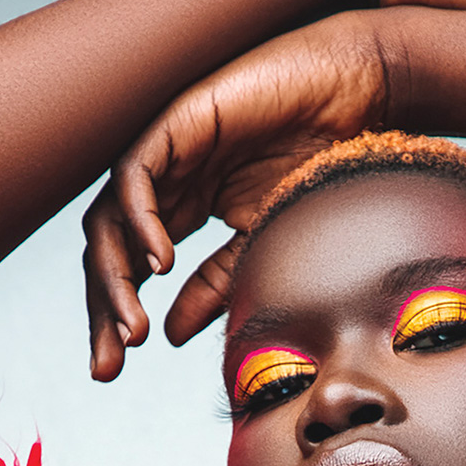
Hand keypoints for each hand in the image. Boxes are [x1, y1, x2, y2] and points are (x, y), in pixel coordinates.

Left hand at [84, 10, 397, 376]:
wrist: (362, 96)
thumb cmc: (326, 159)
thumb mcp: (265, 242)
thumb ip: (216, 285)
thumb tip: (168, 334)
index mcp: (185, 204)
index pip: (130, 265)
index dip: (116, 317)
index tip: (116, 369)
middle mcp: (168, 178)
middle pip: (109, 249)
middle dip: (104, 310)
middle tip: (109, 365)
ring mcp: (168, 150)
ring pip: (109, 220)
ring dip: (114, 280)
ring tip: (133, 329)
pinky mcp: (177, 120)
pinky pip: (134, 176)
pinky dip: (139, 223)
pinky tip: (159, 266)